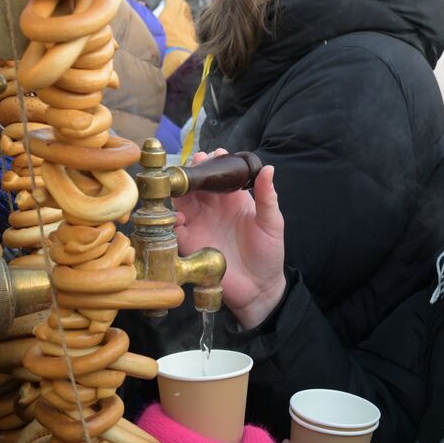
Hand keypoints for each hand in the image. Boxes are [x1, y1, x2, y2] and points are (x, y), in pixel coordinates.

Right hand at [174, 149, 285, 328]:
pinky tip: (179, 216)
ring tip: (182, 184)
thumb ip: (267, 197)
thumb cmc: (268, 254)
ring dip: (179, 190)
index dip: (215, 163)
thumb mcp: (271, 224)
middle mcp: (213, 209)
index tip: (216, 154)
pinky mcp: (189, 242)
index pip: (220, 175)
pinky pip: (174, 227)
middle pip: (196, 184)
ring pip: (182, 200)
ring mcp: (199, 224)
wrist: (258, 288)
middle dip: (193, 171)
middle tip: (194, 163)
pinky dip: (172, 218)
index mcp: (233, 200)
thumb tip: (268, 168)